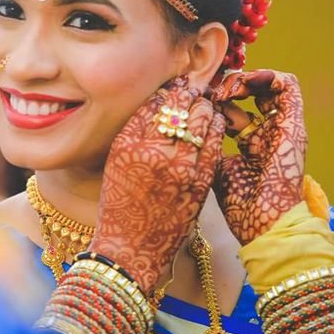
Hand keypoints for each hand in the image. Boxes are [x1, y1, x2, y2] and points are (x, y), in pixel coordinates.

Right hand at [90, 76, 226, 293]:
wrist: (131, 249)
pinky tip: (214, 124)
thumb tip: (162, 99)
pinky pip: (215, 145)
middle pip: (184, 108)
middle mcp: (157, 155)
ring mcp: (183, 170)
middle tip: (194, 88)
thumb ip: (137, 128)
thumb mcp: (117, 159)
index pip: (158, 102)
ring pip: (204, 122)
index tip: (176, 85)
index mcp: (130, 145)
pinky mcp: (201, 184)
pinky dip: (216, 129)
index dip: (171, 89)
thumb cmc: (120, 202)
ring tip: (204, 103)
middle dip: (192, 94)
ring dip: (207, 108)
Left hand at [210, 69, 305, 244]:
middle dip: (229, 85)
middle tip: (210, 92)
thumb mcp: (216, 167)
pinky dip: (265, 77)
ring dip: (245, 79)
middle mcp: (269, 131)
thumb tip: (193, 123)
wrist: (265, 223)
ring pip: (271, 84)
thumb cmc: (241, 204)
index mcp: (253, 143)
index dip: (214, 100)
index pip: (235, 109)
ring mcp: (284, 126)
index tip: (196, 100)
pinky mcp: (294, 123)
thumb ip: (209, 144)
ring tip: (225, 90)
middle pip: (253, 92)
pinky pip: (288, 87)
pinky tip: (241, 87)